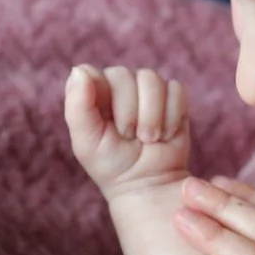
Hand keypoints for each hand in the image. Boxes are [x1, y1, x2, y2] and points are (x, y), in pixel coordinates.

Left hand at [65, 64, 194, 201]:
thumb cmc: (111, 164)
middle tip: (130, 137)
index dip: (101, 98)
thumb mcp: (86, 142)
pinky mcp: (174, 97)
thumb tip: (78, 69)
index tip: (106, 124)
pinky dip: (172, 117)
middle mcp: (119, 85)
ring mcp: (147, 89)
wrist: (148, 184)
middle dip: (129, 112)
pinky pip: (176, 90)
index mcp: (93, 92)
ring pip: (151, 79)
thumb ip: (77, 106)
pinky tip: (166, 134)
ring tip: (149, 138)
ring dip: (152, 115)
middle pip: (124, 75)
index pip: (91, 74)